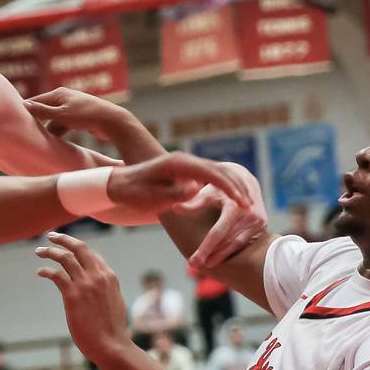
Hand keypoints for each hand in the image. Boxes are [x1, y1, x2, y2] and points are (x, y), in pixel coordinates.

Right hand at [25, 87, 136, 141]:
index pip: (36, 101)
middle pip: (44, 111)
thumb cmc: (86, 116)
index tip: (14, 120)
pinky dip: (59, 132)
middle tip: (26, 134)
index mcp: (59, 93)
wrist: (112, 122)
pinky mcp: (79, 117)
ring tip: (40, 141)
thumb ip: (42, 111)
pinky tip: (54, 142)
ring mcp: (72, 107)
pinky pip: (63, 125)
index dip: (25, 111)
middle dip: (37, 122)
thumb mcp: (61, 114)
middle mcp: (65, 98)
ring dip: (49, 130)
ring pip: (54, 120)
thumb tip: (24, 105)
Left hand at [35, 233, 133, 362]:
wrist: (112, 345)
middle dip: (64, 239)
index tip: (67, 246)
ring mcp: (86, 285)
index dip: (78, 248)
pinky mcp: (73, 295)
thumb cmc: (111, 330)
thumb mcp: (113, 303)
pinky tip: (40, 272)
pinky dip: (46, 270)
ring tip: (39, 250)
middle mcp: (99, 277)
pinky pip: (56, 275)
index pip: (92, 255)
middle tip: (50, 236)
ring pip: (65, 258)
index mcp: (110, 277)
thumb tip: (96, 289)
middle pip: (80, 248)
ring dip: (50, 251)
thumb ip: (105, 291)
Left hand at [107, 152, 249, 215]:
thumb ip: (173, 192)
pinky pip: (212, 179)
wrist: (117, 183)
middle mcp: (186, 161)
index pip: (211, 173)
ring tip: (248, 207)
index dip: (229, 189)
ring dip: (233, 189)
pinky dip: (225, 189)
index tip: (243, 203)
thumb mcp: (151, 196)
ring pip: (219, 174)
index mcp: (178, 163)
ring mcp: (188, 166)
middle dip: (236, 189)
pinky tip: (234, 202)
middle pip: (220, 171)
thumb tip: (195, 188)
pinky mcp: (188, 173)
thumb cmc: (132, 192)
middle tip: (252, 208)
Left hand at [175, 162, 268, 271]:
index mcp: (235, 206)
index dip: (205, 248)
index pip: (218, 233)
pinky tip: (219, 258)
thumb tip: (175, 208)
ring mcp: (258, 222)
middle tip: (194, 266)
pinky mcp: (262, 226)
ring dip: (222, 256)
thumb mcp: (206, 193)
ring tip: (205, 266)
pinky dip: (232, 251)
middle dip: (211, 255)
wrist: (244, 180)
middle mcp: (250, 215)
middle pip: (227, 242)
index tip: (192, 261)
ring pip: (237, 244)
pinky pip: (245, 242)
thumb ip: (193, 203)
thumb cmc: (219, 188)